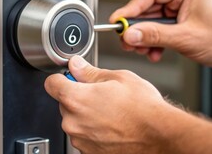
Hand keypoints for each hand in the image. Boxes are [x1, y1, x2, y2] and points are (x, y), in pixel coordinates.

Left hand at [45, 56, 170, 153]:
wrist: (160, 136)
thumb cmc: (143, 109)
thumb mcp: (118, 78)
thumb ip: (90, 72)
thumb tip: (76, 65)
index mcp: (75, 99)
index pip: (51, 83)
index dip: (61, 77)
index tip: (69, 77)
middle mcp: (73, 121)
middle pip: (64, 103)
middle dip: (78, 97)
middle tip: (100, 95)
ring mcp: (80, 140)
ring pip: (75, 121)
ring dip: (87, 115)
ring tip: (111, 112)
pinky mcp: (89, 152)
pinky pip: (85, 136)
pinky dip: (94, 131)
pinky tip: (112, 125)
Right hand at [109, 0, 211, 67]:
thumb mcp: (186, 38)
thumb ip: (155, 35)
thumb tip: (129, 34)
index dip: (130, 8)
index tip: (116, 21)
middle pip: (146, 8)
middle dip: (136, 27)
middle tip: (126, 41)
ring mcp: (177, 9)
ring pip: (149, 21)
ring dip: (143, 37)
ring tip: (141, 50)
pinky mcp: (177, 22)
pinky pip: (156, 29)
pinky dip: (152, 42)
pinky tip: (154, 53)